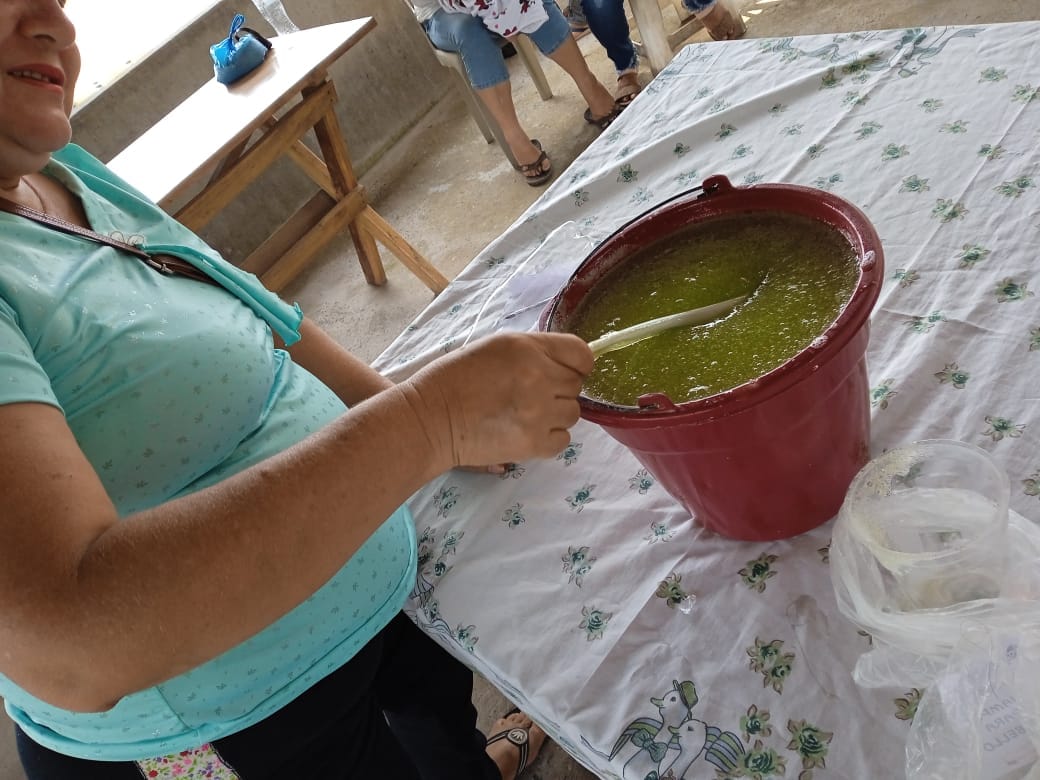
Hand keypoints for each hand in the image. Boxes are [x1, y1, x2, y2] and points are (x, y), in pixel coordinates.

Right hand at [402, 332, 593, 469]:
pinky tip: (526, 432)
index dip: (576, 364)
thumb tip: (565, 366)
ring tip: (526, 415)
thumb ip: (534, 352)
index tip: (562, 371)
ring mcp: (539, 413)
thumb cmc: (456, 379)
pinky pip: (563, 440)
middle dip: (558, 389)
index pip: (581, 354)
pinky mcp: (534, 444)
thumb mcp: (496, 348)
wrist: (430, 419)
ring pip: (573, 414)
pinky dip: (549, 438)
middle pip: (576, 385)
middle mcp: (539, 377)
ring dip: (555, 414)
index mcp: (527, 348)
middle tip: (529, 395)